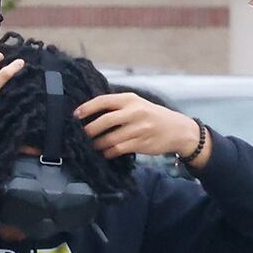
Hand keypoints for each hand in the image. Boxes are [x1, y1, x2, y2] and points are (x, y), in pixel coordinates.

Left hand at [75, 92, 207, 168]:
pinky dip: (108, 152)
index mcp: (130, 99)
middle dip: (89, 130)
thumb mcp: (137, 104)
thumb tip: (89, 114)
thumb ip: (117, 106)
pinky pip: (118, 149)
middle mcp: (135, 112)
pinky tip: (105, 153)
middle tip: (81, 135)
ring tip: (92, 146)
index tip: (75, 115)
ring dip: (97, 144)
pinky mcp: (142, 143)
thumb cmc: (151, 115)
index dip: (87, 108)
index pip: (103, 101)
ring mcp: (139, 129)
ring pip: (110, 139)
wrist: (177, 129)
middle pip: (104, 121)